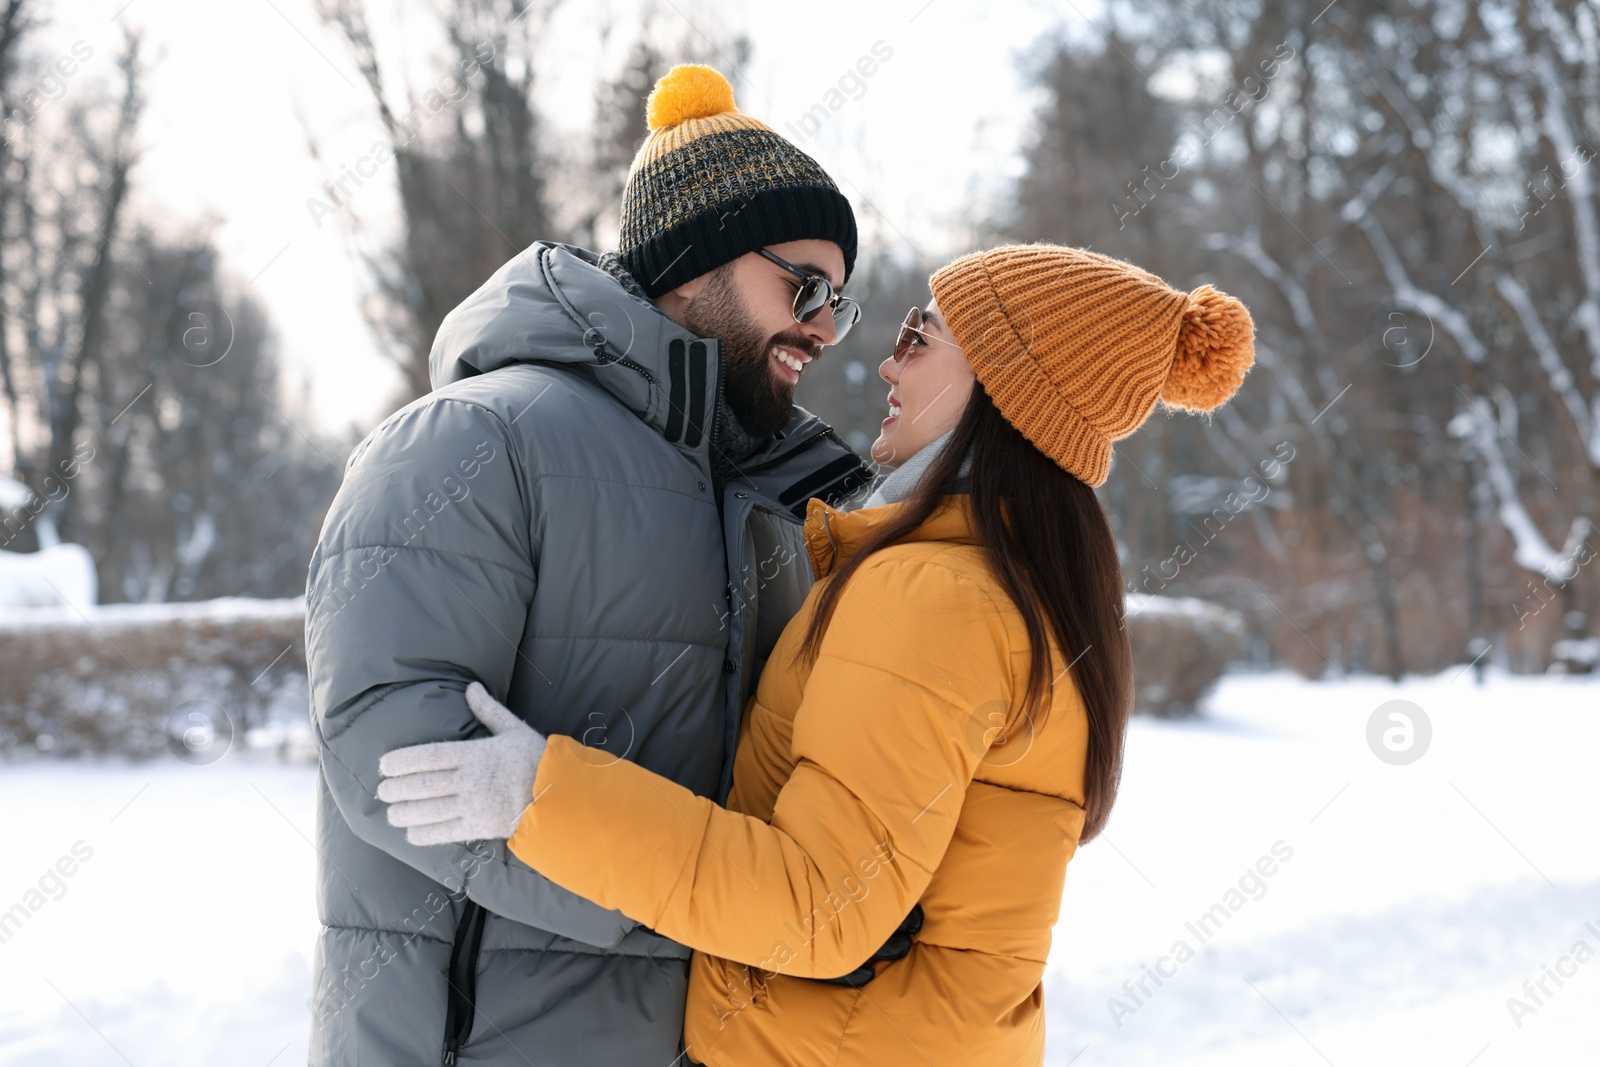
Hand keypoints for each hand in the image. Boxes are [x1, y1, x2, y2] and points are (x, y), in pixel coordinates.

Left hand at [377, 682, 547, 845]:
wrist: (560, 794)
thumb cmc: (536, 759)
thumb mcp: (514, 729)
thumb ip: (489, 710)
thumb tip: (472, 686)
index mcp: (476, 754)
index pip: (430, 756)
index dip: (403, 761)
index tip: (384, 765)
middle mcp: (470, 780)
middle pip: (423, 785)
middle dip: (397, 789)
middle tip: (382, 791)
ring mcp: (473, 805)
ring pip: (429, 811)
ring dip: (405, 813)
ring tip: (391, 813)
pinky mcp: (480, 827)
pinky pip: (445, 832)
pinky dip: (424, 834)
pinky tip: (411, 832)